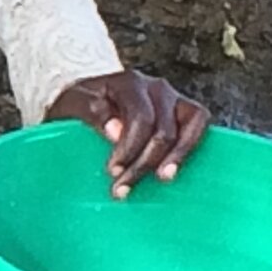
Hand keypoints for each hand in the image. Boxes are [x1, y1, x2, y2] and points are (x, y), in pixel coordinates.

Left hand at [49, 71, 208, 198]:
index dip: (129, 149)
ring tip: (162, 179)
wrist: (89, 98)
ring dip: (176, 158)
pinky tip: (176, 169)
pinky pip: (199, 128)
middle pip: (163, 130)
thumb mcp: (73, 103)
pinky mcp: (186, 111)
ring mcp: (175, 98)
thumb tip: (116, 131)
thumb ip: (91, 112)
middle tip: (123, 188)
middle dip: (144, 162)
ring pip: (189, 128)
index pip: (140, 119)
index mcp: (129, 82)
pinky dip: (190, 149)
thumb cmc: (80, 104)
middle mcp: (157, 87)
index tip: (113, 172)